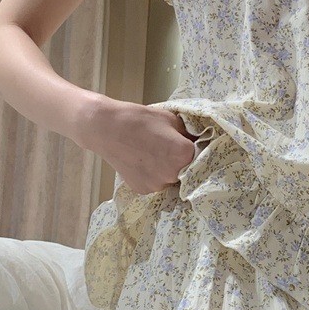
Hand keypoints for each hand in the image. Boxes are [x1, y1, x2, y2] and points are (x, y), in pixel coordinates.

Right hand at [81, 97, 196, 193]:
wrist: (106, 128)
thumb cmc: (140, 119)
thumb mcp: (172, 120)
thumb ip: (189, 134)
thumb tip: (199, 142)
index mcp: (184, 155)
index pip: (202, 157)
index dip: (197, 150)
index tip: (191, 145)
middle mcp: (173, 175)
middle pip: (187, 171)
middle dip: (183, 161)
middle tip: (169, 148)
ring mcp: (157, 185)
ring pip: (171, 179)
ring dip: (168, 170)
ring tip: (153, 154)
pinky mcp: (143, 190)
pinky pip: (156, 183)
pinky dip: (153, 175)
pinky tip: (143, 161)